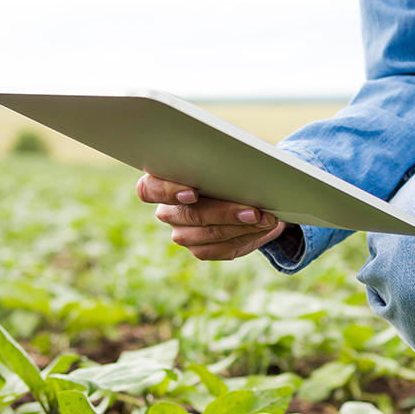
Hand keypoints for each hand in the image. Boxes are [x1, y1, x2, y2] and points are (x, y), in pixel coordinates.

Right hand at [136, 174, 285, 259]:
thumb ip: (219, 164)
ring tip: (266, 219)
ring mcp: (183, 234)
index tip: (193, 193)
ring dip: (241, 226)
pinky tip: (263, 228)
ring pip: (209, 234)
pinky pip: (222, 248)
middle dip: (225, 212)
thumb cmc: (228, 174)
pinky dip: (246, 236)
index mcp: (161, 183)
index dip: (167, 191)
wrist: (243, 199)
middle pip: (189, 215)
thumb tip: (241, 165)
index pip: (148, 189)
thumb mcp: (222, 164)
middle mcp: (168, 211)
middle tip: (253, 210)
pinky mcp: (200, 250)